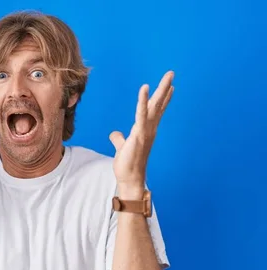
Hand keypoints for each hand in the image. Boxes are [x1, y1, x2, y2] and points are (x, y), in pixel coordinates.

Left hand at [109, 71, 174, 197]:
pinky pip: (141, 114)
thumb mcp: (122, 147)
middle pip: (158, 105)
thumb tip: (115, 134)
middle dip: (165, 89)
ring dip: (161, 90)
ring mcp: (146, 131)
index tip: (170, 87)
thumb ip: (119, 139)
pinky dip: (143, 101)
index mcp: (146, 130)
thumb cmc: (127, 165)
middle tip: (172, 73)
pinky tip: (145, 88)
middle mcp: (150, 129)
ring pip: (154, 106)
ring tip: (169, 76)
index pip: (155, 111)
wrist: (129, 178)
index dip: (162, 99)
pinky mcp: (140, 134)